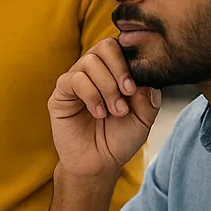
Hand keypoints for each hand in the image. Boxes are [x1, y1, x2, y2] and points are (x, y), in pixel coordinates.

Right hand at [48, 38, 160, 182]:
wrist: (99, 164)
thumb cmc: (119, 140)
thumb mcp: (143, 120)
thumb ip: (149, 99)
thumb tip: (148, 81)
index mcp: (114, 72)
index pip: (121, 47)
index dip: (130, 61)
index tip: (135, 88)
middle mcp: (94, 72)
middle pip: (105, 46)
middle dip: (119, 69)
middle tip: (127, 93)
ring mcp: (76, 80)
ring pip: (89, 62)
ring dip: (106, 87)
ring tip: (114, 111)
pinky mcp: (61, 94)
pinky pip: (74, 79)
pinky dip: (91, 95)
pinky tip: (98, 113)